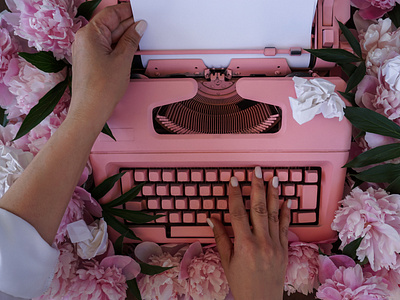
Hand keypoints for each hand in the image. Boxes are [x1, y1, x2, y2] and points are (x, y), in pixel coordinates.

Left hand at [69, 3, 146, 125]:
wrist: (90, 110)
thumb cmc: (101, 89)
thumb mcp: (122, 60)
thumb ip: (131, 40)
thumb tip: (138, 26)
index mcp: (89, 34)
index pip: (110, 14)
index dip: (127, 11)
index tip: (139, 11)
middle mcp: (84, 40)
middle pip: (109, 24)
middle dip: (127, 24)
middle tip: (144, 25)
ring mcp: (85, 51)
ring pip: (108, 36)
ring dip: (123, 36)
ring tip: (139, 38)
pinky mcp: (89, 61)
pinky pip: (104, 47)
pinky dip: (117, 46)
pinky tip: (128, 49)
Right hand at [209, 167, 290, 299]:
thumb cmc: (242, 284)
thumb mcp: (226, 262)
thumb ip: (220, 238)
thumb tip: (212, 219)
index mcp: (244, 245)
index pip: (237, 213)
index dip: (234, 194)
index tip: (233, 180)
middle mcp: (262, 242)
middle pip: (258, 208)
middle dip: (257, 187)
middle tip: (257, 171)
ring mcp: (275, 245)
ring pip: (273, 214)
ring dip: (273, 194)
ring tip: (274, 178)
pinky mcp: (284, 249)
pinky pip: (285, 227)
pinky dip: (285, 213)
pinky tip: (286, 200)